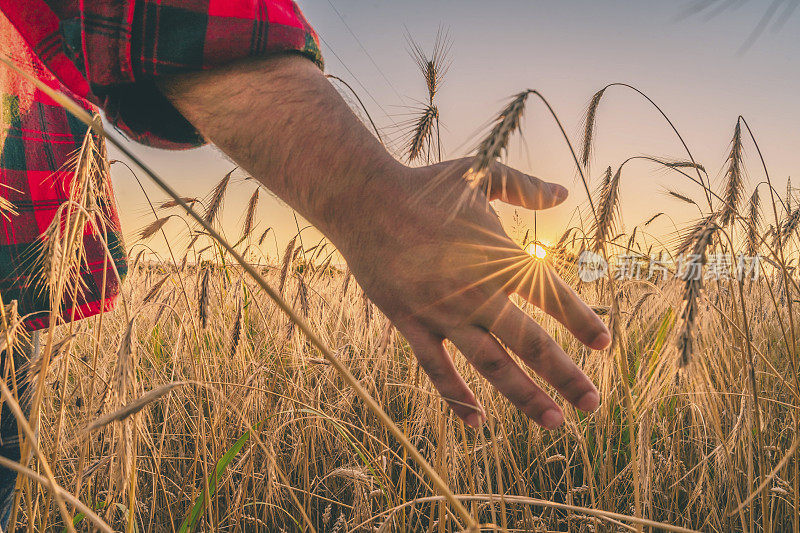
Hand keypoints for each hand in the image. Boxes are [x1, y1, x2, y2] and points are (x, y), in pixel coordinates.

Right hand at [327, 158, 610, 428]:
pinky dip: (456, 397)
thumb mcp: (480, 173)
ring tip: (553, 422)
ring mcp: (442, 314)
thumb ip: (524, 186)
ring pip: (491, 366)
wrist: (365, 200)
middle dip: (565, 376)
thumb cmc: (425, 186)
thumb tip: (563, 192)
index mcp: (498, 258)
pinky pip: (436, 368)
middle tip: (593, 405)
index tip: (605, 345)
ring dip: (524, 396)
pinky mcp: (411, 324)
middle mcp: (476, 293)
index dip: (582, 321)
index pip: (551, 296)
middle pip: (530, 344)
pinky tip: (478, 421)